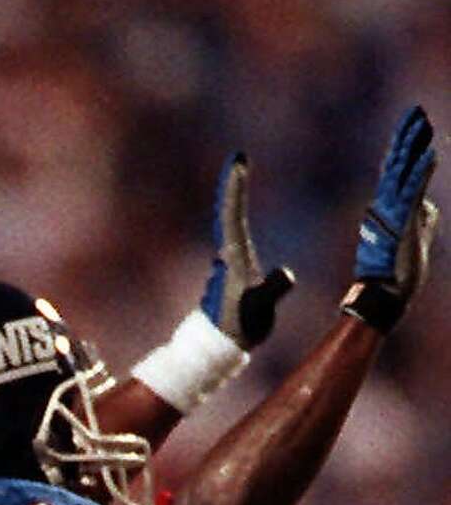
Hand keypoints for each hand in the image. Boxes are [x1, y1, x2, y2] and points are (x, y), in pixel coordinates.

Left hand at [200, 153, 294, 348]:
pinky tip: (237, 210)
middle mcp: (226, 252)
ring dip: (233, 196)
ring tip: (238, 172)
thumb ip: (272, 289)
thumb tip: (286, 275)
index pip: (233, 213)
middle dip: (233, 184)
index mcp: (234, 255)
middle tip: (238, 159)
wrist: (219, 344)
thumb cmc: (238, 325)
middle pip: (228, 211)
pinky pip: (234, 233)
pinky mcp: (231, 268)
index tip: (239, 162)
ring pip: (229, 221)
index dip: (236, 187)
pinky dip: (236, 215)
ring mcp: (227, 259)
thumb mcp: (259, 308)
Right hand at [343, 106, 436, 329]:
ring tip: (425, 123)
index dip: (404, 145)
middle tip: (418, 112)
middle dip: (408, 136)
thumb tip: (428, 204)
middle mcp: (384, 204)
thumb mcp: (414, 238)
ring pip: (402, 171)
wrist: (384, 293)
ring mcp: (391, 211)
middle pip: (397, 163)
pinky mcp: (401, 221)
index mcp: (387, 207)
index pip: (395, 169)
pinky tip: (430, 154)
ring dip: (414, 146)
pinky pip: (412, 191)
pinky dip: (420, 171)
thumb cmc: (398, 271)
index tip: (413, 124)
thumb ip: (421, 218)